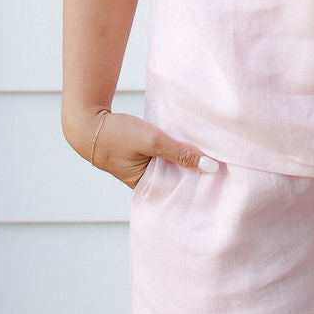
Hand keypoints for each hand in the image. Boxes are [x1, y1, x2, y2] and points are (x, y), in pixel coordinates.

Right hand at [66, 108, 219, 188]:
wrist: (87, 122)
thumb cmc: (116, 134)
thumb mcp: (152, 141)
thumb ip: (181, 153)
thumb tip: (212, 167)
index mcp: (147, 187)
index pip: (180, 192)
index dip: (200, 186)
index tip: (223, 182)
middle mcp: (146, 182)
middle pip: (178, 180)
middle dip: (196, 174)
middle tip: (226, 169)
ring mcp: (144, 169)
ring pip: (172, 167)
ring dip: (187, 160)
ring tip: (214, 157)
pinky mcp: (143, 156)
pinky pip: (165, 157)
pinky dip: (177, 152)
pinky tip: (193, 145)